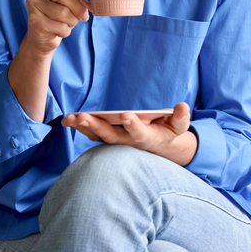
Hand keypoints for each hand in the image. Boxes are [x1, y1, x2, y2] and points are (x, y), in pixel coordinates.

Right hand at [23, 0, 89, 54]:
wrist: (44, 32)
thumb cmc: (62, 7)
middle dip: (79, 7)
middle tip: (83, 15)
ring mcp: (32, 3)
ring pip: (63, 13)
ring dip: (73, 20)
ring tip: (71, 21)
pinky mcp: (33, 20)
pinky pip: (59, 26)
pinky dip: (66, 30)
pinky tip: (61, 28)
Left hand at [62, 103, 197, 165]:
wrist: (157, 144)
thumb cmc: (167, 131)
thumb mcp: (178, 126)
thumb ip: (180, 118)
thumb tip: (182, 107)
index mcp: (147, 137)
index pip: (139, 133)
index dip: (133, 125)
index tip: (126, 115)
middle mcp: (128, 142)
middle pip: (111, 136)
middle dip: (97, 126)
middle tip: (84, 117)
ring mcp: (116, 140)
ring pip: (97, 136)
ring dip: (83, 127)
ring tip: (70, 118)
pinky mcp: (107, 136)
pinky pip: (91, 133)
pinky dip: (79, 127)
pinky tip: (68, 120)